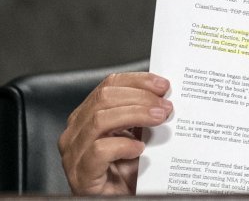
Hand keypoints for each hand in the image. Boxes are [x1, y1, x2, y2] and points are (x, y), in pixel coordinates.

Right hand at [58, 72, 171, 194]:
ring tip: (159, 120)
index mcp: (87, 117)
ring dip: (136, 115)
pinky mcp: (80, 175)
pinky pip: (99, 150)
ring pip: (100, 120)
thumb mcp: (137, 136)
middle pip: (104, 98)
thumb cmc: (129, 172)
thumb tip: (166, 97)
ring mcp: (74, 154)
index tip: (163, 85)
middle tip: (165, 106)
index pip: (108, 86)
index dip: (137, 81)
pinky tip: (139, 148)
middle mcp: (75, 132)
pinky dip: (123, 145)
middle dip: (140, 97)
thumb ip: (144, 116)